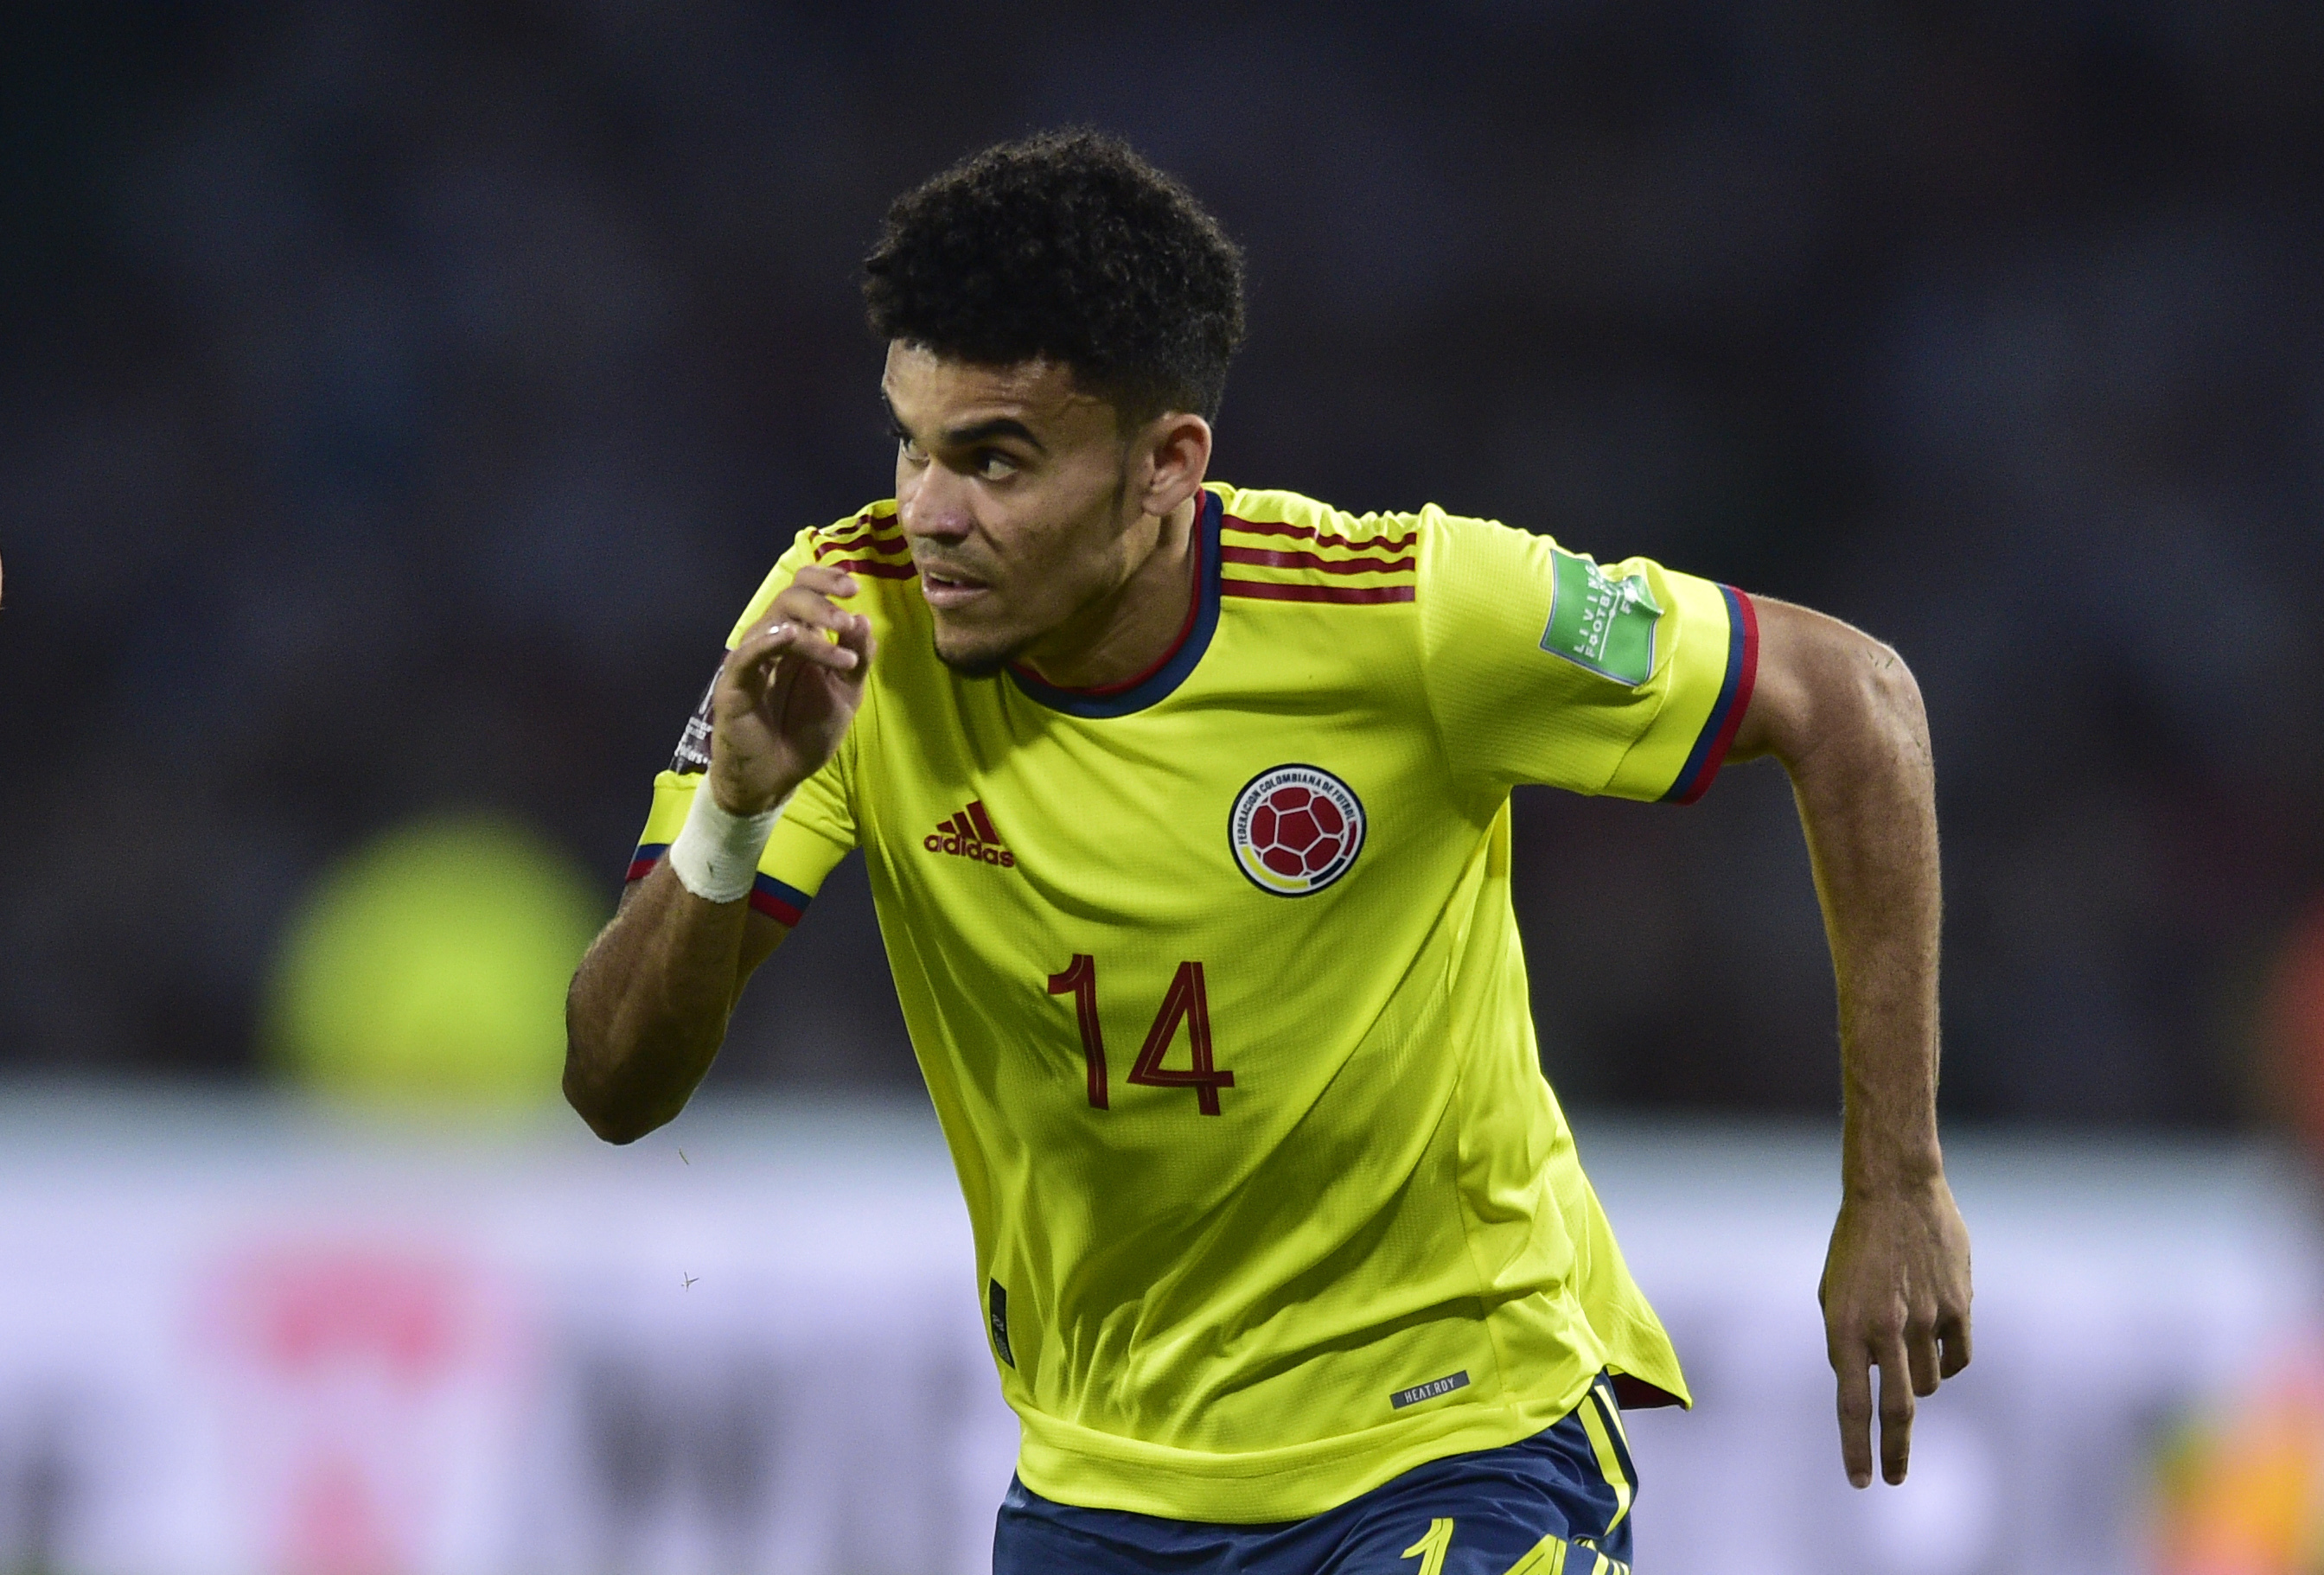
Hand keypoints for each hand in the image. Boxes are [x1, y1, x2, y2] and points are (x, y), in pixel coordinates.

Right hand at [709, 565, 875, 814]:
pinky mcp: (734, 685)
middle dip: (821, 602)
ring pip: (773, 623)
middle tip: (846, 621)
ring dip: (809, 627)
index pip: (804, 591)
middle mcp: (773, 643)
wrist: (777, 779)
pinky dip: (767, 641)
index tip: (854, 587)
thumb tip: (862, 619)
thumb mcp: (845, 695)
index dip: (825, 580)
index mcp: (799, 640)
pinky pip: (746, 655)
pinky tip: (791, 636)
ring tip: (840, 647)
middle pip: (788, 598)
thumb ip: (856, 659)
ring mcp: (751, 661)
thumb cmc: (806, 735)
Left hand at [1818, 1174, 1971, 1486]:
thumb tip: (1869, 1386)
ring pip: (1929, 1382)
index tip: (1861, 1481)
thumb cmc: (1856, 1243)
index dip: (1856, 1448)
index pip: (1852, 1404)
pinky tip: (1937, 1342)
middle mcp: (1884, 1328)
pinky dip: (1948, 1361)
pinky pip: (1958, 1357)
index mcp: (1845, 1326)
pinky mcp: (1958, 1307)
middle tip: (1894, 1480)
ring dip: (1918, 1380)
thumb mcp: (1834, 1292)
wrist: (1893, 1189)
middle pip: (1895, 1410)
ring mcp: (1924, 1319)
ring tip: (1906, 1342)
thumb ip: (1849, 1343)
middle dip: (1894, 1452)